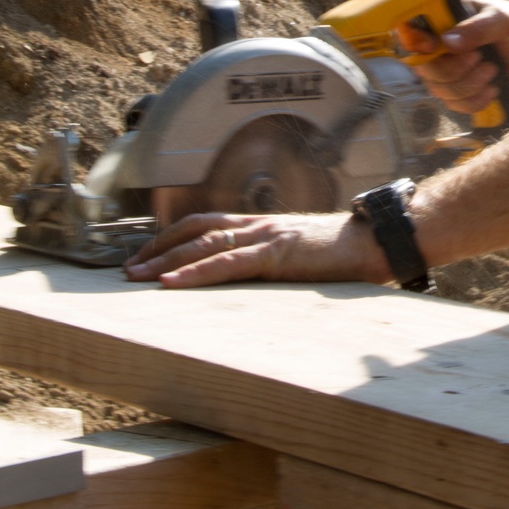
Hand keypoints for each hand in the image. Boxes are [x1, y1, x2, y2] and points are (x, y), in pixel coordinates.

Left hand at [124, 210, 388, 288]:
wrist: (379, 241)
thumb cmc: (348, 254)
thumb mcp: (304, 257)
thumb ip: (278, 262)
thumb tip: (259, 280)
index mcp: (265, 227)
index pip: (208, 226)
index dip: (174, 238)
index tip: (149, 255)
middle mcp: (261, 226)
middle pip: (196, 231)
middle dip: (158, 248)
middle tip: (128, 269)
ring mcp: (268, 237)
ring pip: (204, 244)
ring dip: (166, 260)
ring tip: (138, 276)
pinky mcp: (278, 254)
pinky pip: (228, 264)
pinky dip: (196, 273)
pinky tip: (173, 282)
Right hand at [400, 0, 508, 113]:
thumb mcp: (503, 21)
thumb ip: (477, 29)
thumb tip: (446, 41)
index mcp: (449, 18)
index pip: (416, 31)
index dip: (417, 43)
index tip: (434, 49)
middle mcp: (444, 44)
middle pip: (425, 67)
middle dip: (454, 70)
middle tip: (483, 61)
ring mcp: (451, 68)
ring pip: (439, 89)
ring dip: (467, 87)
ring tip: (494, 73)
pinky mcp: (462, 90)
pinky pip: (454, 104)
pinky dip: (473, 102)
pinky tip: (492, 91)